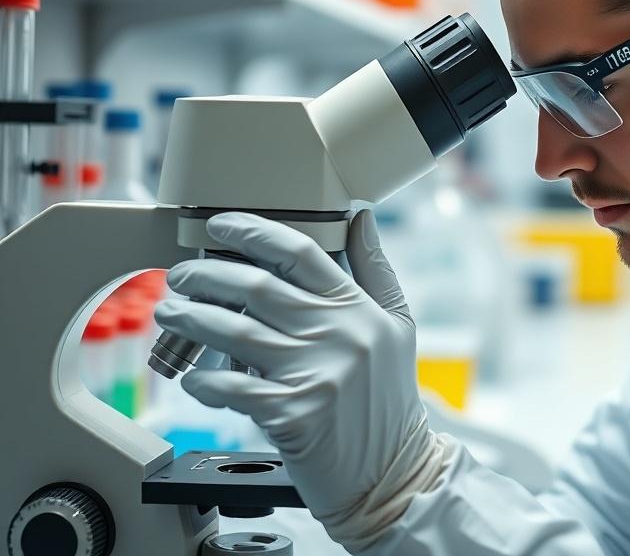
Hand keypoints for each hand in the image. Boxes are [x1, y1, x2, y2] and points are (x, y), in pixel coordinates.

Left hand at [154, 210, 450, 549]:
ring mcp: (316, 374)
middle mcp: (339, 335)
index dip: (254, 232)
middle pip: (257, 287)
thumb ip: (376, 270)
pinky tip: (192, 377)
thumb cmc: (388, 399)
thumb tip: (360, 217)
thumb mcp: (397, 327)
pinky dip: (204, 381)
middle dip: (206, 275)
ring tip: (171, 313)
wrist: (393, 472)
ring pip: (235, 333)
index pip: (301, 252)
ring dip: (191, 319)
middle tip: (181, 276)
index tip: (220, 225)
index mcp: (359, 309)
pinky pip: (231, 388)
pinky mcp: (293, 414)